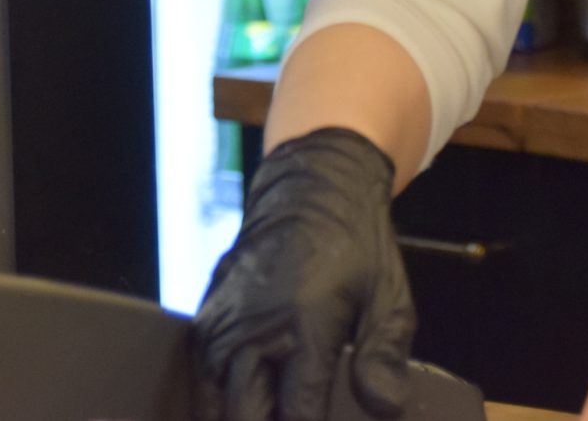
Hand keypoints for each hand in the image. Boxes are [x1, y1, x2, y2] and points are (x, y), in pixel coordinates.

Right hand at [193, 127, 415, 420]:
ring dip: (240, 417)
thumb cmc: (354, 245)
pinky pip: (199, 381)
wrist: (311, 189)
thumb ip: (384, 359)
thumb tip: (386, 410)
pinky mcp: (203, 321)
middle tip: (293, 417)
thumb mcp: (389, 299)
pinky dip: (218, 403)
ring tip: (272, 414)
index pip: (297, 416)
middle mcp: (252, 328)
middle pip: (245, 419)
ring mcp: (220, 325)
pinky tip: (243, 409)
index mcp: (304, 324)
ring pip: (214, 408)